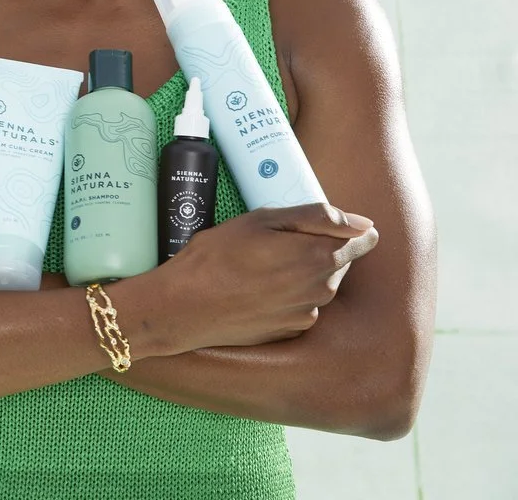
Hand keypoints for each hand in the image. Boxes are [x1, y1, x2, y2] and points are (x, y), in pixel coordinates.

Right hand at [148, 202, 379, 353]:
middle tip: (277, 241)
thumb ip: (317, 217)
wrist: (185, 307)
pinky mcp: (292, 331)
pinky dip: (289, 294)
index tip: (331, 225)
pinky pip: (303, 305)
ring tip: (262, 265)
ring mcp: (308, 314)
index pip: (361, 241)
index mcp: (317, 256)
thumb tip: (363, 223)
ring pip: (320, 284)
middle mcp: (321, 289)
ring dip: (303, 271)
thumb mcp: (262, 220)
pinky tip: (259, 288)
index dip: (349, 229)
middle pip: (339, 262)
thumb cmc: (217, 257)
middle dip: (319, 248)